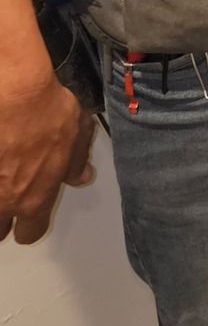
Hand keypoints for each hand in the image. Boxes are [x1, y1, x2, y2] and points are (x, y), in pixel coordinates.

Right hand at [0, 70, 95, 244]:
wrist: (16, 91)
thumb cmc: (47, 110)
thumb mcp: (77, 132)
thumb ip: (77, 160)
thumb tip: (81, 177)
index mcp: (34, 199)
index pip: (30, 233)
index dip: (30, 225)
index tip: (28, 215)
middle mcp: (4, 201)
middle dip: (4, 217)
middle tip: (9, 196)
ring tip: (3, 179)